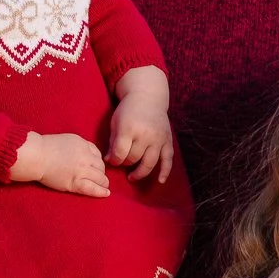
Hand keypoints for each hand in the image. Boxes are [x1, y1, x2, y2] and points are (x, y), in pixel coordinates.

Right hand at [10, 131, 109, 196]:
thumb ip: (78, 147)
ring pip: (100, 178)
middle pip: (100, 166)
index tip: (95, 167)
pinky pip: (92, 188)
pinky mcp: (74, 183)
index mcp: (83, 145)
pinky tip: (106, 194)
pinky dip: (100, 192)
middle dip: (101, 172)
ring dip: (103, 182)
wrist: (36, 156)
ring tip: (104, 186)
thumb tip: (85, 154)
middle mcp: (85, 157)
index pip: (97, 154)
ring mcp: (81, 171)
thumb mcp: (67, 140)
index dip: (97, 162)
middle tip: (99, 178)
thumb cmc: (46, 147)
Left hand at [109, 66, 174, 182]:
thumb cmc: (128, 109)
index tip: (111, 160)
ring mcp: (158, 138)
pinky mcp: (167, 140)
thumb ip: (113, 142)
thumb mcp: (115, 122)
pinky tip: (160, 181)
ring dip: (140, 173)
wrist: (148, 96)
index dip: (113, 160)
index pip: (119, 153)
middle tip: (121, 162)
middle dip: (125, 163)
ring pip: (149, 162)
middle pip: (133, 158)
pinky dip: (165, 171)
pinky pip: (168, 159)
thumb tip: (110, 160)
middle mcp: (145, 134)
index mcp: (129, 128)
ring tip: (132, 177)